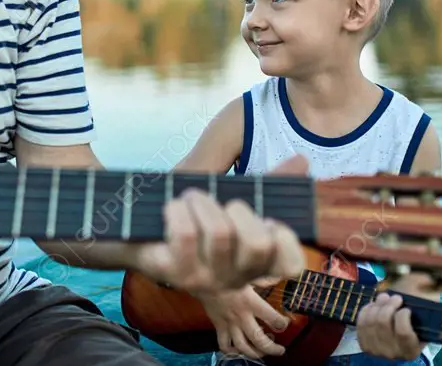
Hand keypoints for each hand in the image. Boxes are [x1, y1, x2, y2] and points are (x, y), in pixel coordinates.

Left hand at [128, 155, 308, 294]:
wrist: (139, 234)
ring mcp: (205, 280)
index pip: (288, 265)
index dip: (284, 239)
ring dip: (202, 202)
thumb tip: (302, 161)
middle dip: (237, 209)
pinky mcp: (176, 275)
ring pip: (220, 234)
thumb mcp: (232, 199)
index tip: (267, 219)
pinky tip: (172, 208)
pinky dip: (178, 209)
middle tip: (218, 201)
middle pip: (257, 245)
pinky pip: (186, 235)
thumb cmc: (194, 216)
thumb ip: (267, 185)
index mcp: (254, 263)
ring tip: (190, 197)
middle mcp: (234, 278)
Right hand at [194, 282, 289, 359]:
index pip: (273, 318)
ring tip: (262, 353)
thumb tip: (278, 278)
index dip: (282, 323)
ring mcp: (229, 324)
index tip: (285, 323)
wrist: (204, 279)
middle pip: (259, 340)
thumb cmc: (227, 274)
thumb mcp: (248, 275)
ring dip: (255, 354)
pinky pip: (224, 344)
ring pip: (243, 346)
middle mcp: (242, 317)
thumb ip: (263, 279)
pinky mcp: (219, 326)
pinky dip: (232, 351)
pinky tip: (238, 350)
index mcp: (251, 303)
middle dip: (272, 349)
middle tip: (281, 351)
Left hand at [355, 292, 423, 360]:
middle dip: (389, 305)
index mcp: (410, 351)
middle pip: (383, 322)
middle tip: (396, 297)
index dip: (403, 315)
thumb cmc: (414, 331)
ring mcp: (375, 350)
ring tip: (385, 297)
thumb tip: (421, 290)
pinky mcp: (363, 344)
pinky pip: (361, 322)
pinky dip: (367, 310)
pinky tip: (375, 305)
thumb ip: (421, 315)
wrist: (398, 345)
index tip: (406, 308)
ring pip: (371, 320)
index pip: (403, 332)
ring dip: (378, 304)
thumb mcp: (423, 327)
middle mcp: (392, 354)